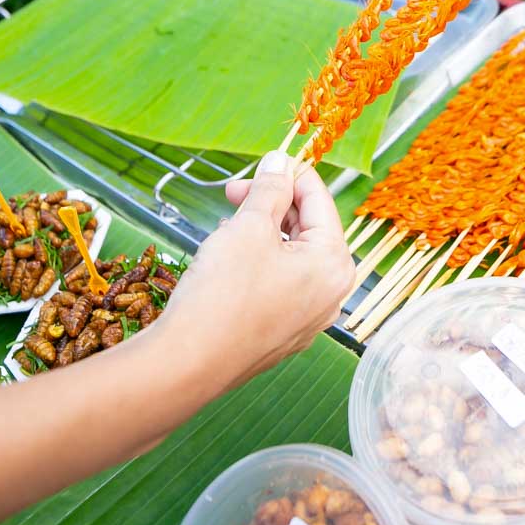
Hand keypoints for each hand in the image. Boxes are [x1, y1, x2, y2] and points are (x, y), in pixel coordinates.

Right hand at [157, 151, 354, 391]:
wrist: (190, 362)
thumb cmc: (224, 294)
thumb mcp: (249, 226)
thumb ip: (270, 189)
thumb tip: (280, 162)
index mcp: (334, 264)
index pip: (320, 200)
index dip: (289, 173)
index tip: (262, 162)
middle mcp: (331, 295)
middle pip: (309, 229)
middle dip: (273, 204)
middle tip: (234, 191)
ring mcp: (308, 319)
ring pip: (292, 257)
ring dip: (264, 232)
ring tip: (228, 223)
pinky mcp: (282, 335)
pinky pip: (279, 285)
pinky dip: (260, 262)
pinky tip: (229, 257)